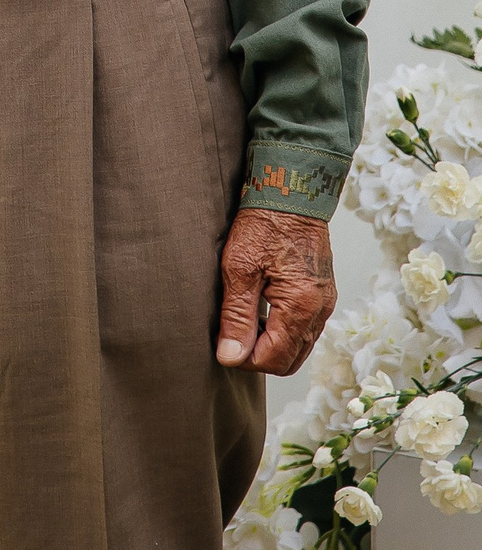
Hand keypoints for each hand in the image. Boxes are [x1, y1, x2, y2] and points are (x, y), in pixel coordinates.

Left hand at [216, 209, 335, 374]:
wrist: (291, 188)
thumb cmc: (263, 222)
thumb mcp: (239, 268)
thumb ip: (237, 316)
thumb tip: (231, 356)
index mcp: (301, 307)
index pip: (274, 360)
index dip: (245, 359)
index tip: (224, 345)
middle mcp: (320, 311)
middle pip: (290, 361)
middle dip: (260, 357)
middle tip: (233, 336)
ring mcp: (325, 302)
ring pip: (300, 346)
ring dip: (272, 344)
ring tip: (246, 320)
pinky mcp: (323, 293)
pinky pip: (306, 328)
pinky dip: (284, 330)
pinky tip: (263, 310)